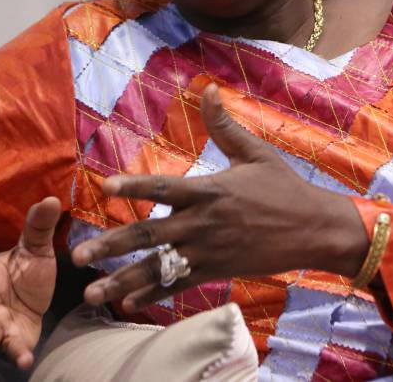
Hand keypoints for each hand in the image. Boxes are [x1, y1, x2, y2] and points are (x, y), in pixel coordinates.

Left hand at [70, 84, 368, 312]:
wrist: (314, 230)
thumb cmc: (284, 187)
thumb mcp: (255, 153)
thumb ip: (225, 125)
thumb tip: (209, 88)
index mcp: (209, 190)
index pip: (163, 187)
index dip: (134, 186)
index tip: (105, 186)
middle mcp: (203, 223)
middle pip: (149, 234)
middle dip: (111, 245)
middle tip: (78, 254)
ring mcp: (208, 251)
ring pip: (158, 268)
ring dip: (123, 280)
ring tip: (92, 293)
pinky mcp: (216, 270)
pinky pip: (178, 285)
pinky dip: (152, 295)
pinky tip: (126, 303)